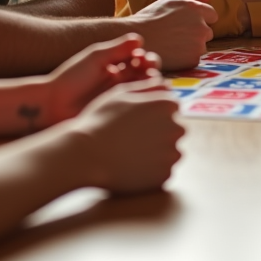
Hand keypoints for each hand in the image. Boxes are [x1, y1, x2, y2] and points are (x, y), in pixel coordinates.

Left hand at [43, 34, 161, 126]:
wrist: (54, 104)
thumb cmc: (71, 78)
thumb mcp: (96, 58)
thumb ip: (118, 48)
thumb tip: (140, 39)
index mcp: (114, 64)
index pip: (138, 58)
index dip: (145, 56)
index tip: (140, 57)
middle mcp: (120, 79)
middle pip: (145, 71)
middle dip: (152, 67)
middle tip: (149, 66)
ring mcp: (120, 96)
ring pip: (145, 87)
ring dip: (152, 81)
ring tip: (149, 79)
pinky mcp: (120, 111)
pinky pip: (139, 103)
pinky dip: (147, 97)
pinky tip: (146, 94)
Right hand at [68, 78, 184, 193]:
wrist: (86, 156)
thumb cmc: (100, 122)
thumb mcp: (121, 95)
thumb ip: (148, 87)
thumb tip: (166, 85)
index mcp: (166, 106)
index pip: (173, 107)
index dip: (155, 113)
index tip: (139, 120)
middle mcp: (175, 128)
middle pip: (175, 129)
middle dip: (161, 132)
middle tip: (134, 138)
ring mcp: (171, 154)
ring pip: (171, 152)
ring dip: (158, 153)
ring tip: (132, 154)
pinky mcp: (164, 175)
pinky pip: (163, 171)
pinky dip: (152, 171)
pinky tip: (132, 167)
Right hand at [135, 0, 217, 70]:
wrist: (135, 38)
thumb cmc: (151, 17)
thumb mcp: (170, 0)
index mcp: (197, 10)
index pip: (212, 16)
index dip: (199, 19)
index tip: (184, 23)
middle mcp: (201, 27)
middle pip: (208, 32)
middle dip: (196, 33)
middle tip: (175, 34)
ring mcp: (198, 44)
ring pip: (201, 46)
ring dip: (191, 46)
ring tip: (171, 43)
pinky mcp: (193, 59)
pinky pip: (194, 58)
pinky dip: (185, 58)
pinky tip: (171, 53)